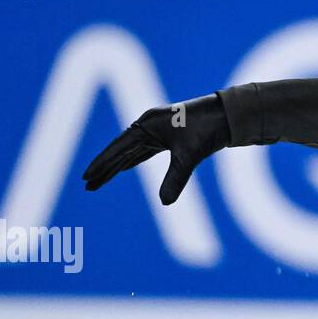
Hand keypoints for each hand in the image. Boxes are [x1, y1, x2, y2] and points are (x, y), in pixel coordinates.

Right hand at [82, 93, 231, 204]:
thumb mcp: (190, 155)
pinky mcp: (170, 134)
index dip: (102, 163)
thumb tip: (164, 203)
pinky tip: (124, 168)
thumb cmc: (208, 128)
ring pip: (132, 151)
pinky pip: (145, 149)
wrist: (230, 115)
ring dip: (117, 166)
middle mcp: (150, 125)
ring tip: (100, 181)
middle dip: (105, 168)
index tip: (86, 177)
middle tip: (88, 186)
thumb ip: (176, 178)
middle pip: (121, 150)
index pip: (118, 148)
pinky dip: (133, 160)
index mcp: (148, 124)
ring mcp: (159, 129)